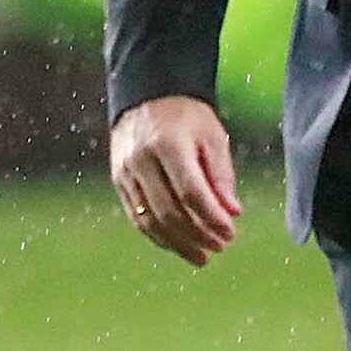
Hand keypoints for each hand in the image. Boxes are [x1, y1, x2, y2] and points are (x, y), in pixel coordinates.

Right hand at [112, 95, 243, 265]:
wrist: (147, 94)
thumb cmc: (187, 116)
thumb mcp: (212, 136)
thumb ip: (221, 175)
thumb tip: (232, 213)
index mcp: (168, 144)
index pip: (191, 193)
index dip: (212, 219)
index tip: (231, 234)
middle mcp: (141, 160)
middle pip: (169, 211)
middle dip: (198, 235)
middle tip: (220, 247)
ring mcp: (126, 172)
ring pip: (150, 221)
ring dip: (178, 244)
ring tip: (202, 256)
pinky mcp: (119, 181)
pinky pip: (137, 217)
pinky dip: (159, 236)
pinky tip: (179, 244)